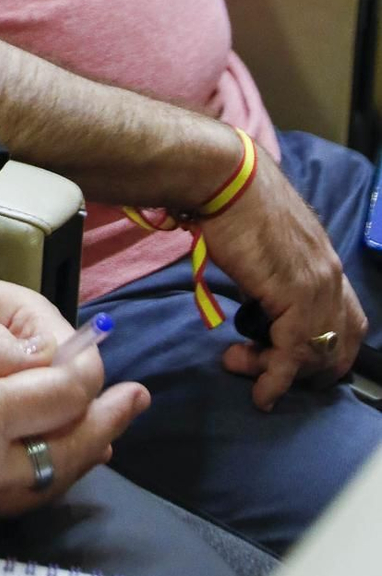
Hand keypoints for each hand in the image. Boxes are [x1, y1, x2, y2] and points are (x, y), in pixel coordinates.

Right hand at [0, 323, 147, 526]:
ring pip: (48, 482)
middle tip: (137, 397)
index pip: (58, 397)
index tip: (101, 349)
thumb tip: (44, 361)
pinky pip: (17, 497)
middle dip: (107, 421)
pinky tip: (53, 459)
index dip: (86, 371)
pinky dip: (48, 475)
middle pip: (67, 451)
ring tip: (111, 429)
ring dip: (86, 453)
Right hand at [201, 152, 366, 406]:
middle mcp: (332, 278)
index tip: (291, 359)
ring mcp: (318, 289)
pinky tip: (260, 393)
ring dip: (279, 374)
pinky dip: (276, 380)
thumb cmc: (237, 202)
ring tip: (242, 369)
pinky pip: (293, 354)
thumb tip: (259, 290)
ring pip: (315, 355)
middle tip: (266, 370)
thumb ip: (276, 270)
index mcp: (327, 262)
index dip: (328, 351)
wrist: (227, 181)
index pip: (349, 322)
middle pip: (338, 346)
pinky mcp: (296, 299)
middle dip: (305, 371)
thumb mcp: (269, 241)